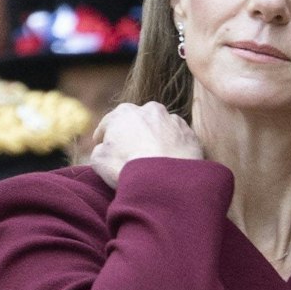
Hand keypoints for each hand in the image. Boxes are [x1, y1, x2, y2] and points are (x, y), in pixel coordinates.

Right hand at [88, 102, 203, 187]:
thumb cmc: (128, 168)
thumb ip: (99, 149)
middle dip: (133, 134)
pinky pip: (179, 140)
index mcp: (124, 112)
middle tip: (130, 153)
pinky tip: (170, 163)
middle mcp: (150, 110)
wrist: (166, 179)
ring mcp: (174, 120)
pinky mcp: (191, 134)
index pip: (109, 123)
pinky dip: (174, 148)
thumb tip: (104, 148)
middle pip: (137, 122)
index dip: (103, 136)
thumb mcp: (99, 160)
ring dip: (156, 139)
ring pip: (161, 129)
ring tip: (154, 160)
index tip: (102, 145)